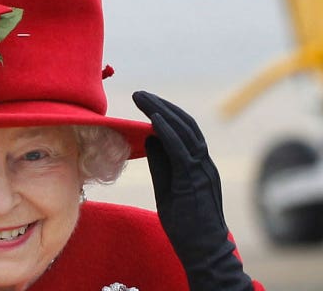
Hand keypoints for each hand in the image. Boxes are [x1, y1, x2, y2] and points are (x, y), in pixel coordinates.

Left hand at [132, 91, 252, 290]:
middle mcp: (203, 163)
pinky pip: (183, 151)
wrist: (204, 251)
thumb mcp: (167, 190)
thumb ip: (161, 165)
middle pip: (185, 125)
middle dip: (161, 106)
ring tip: (142, 99)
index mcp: (197, 164)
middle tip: (139, 94)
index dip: (164, 113)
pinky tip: (154, 120)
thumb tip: (149, 140)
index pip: (183, 130)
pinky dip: (169, 133)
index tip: (144, 102)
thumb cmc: (186, 224)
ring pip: (186, 132)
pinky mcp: (196, 181)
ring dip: (163, 112)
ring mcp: (202, 170)